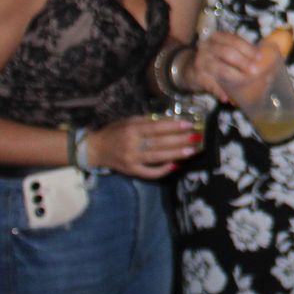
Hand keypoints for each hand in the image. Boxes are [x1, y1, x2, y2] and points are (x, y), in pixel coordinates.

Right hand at [84, 113, 200, 178]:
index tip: (189, 123)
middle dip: (180, 140)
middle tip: (197, 137)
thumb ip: (148, 121)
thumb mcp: (129, 121)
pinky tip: (175, 165)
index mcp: (131, 130)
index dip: (173, 126)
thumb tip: (170, 120)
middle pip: (159, 143)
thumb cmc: (115, 132)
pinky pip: (149, 173)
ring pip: (157, 157)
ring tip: (192, 151)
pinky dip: (163, 170)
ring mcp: (132, 160)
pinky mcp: (131, 171)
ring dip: (176, 154)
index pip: (156, 128)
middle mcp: (132, 145)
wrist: (96, 149)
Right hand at [185, 30, 267, 102]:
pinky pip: (210, 85)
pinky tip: (226, 97)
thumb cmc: (215, 58)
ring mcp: (201, 62)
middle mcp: (208, 47)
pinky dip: (219, 91)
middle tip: (255, 70)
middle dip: (243, 61)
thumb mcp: (223, 48)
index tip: (259, 57)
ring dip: (234, 76)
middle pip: (227, 52)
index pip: (233, 40)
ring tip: (245, 81)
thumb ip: (239, 51)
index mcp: (218, 38)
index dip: (247, 48)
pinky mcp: (197, 77)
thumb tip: (266, 58)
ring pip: (219, 69)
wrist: (188, 67)